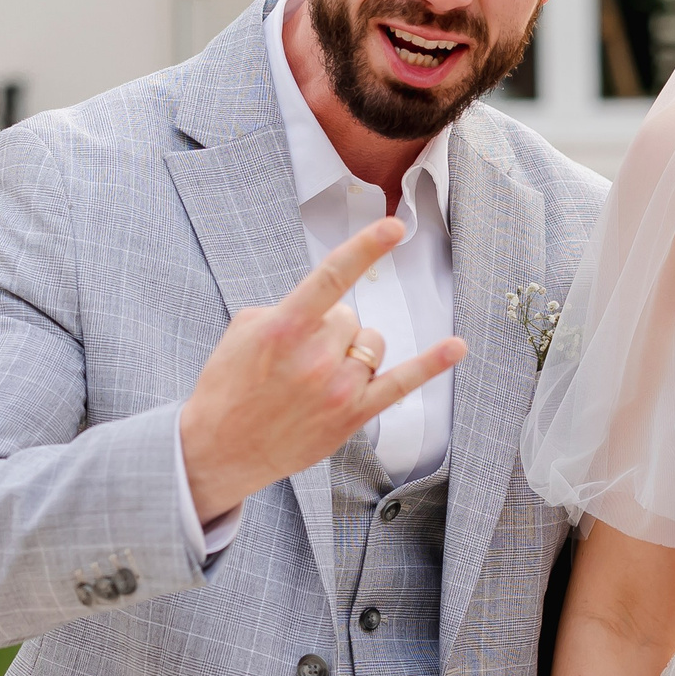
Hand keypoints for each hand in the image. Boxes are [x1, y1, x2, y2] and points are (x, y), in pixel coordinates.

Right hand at [179, 218, 465, 521]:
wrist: (218, 450)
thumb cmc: (228, 385)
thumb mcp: (244, 331)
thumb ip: (287, 308)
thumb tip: (324, 304)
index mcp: (284, 328)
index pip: (331, 277)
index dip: (365, 248)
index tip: (394, 226)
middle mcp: (315, 357)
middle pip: (349, 317)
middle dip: (328, 329)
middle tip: (295, 359)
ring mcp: (337, 388)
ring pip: (370, 344)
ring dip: (351, 352)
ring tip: (315, 377)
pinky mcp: (351, 416)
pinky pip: (400, 384)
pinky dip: (430, 364)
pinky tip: (456, 347)